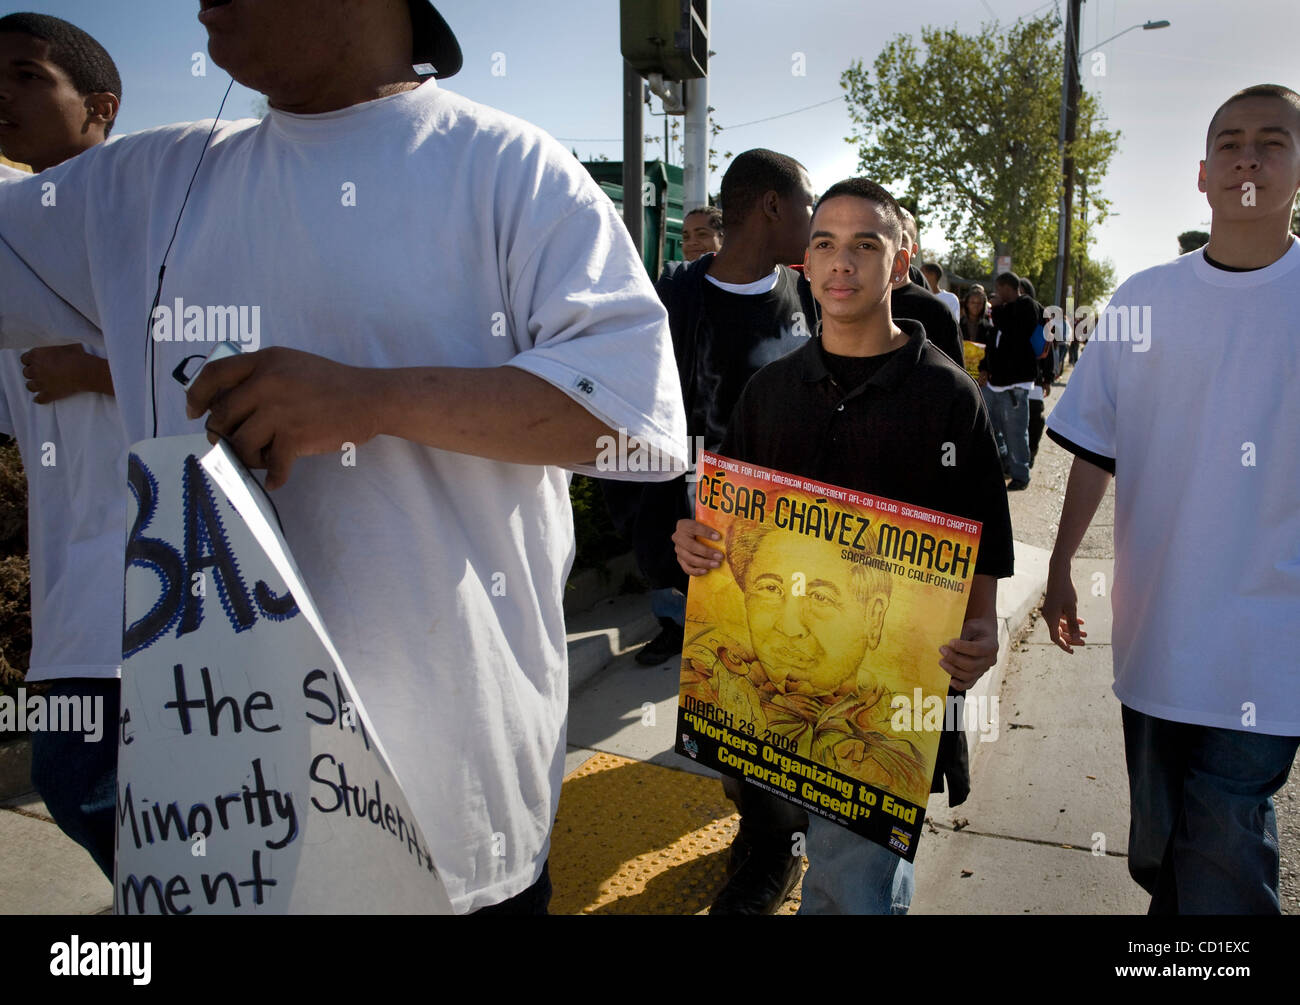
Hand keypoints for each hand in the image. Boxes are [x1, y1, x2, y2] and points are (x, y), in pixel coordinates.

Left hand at [20, 344, 111, 402]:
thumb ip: (54, 347)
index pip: (24, 359)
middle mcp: (35, 369)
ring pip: (30, 386)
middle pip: (26, 373)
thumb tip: (55, 346)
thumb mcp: (64, 344)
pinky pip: (39, 399)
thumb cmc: (77, 355)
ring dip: (34, 385)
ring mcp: (41, 383)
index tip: (36, 362)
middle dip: (32, 372)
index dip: (30, 361)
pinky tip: (41, 398)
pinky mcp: (49, 394)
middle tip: (41, 372)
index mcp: (37, 355)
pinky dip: (39, 399)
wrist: (85, 371)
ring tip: (41, 384)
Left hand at [186, 346, 386, 489]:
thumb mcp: (291, 364)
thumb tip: (226, 407)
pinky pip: (270, 465)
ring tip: (264, 458)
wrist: (370, 398)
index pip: (214, 375)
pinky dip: (273, 476)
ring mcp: (280, 410)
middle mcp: (267, 383)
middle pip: (221, 416)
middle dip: (221, 435)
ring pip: (240, 444)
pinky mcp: (294, 437)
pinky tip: (278, 478)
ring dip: (247, 457)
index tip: (194, 413)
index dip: (196, 396)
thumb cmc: (332, 384)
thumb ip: (260, 376)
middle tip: (232, 443)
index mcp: (265, 361)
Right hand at [673, 518, 722, 575]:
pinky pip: (687, 568)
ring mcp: (678, 550)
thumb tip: (728, 532)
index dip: (706, 532)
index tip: (719, 537)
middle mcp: (678, 537)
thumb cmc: (702, 529)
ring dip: (704, 563)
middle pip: (691, 546)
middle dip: (707, 552)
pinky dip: (696, 571)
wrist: (692, 535)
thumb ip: (713, 526)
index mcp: (684, 525)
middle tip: (720, 556)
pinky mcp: (680, 560)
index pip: (694, 527)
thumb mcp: (705, 523)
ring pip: (689, 558)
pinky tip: (706, 571)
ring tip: (717, 564)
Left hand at [939, 615, 997, 690]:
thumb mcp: (971, 626)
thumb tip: (949, 644)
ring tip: (941, 661)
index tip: (950, 642)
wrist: (982, 634)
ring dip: (953, 670)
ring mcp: (983, 670)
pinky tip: (949, 682)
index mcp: (991, 647)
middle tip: (942, 650)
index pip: (978, 650)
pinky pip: (969, 684)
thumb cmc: (975, 628)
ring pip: (969, 676)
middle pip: (972, 665)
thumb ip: (963, 634)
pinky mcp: (976, 676)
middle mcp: (990, 661)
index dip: (963, 647)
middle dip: (954, 659)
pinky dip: (959, 685)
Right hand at [1042, 558, 1086, 652]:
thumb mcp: (1072, 609)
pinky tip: (1081, 622)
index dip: (1064, 645)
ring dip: (1073, 630)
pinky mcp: (1054, 606)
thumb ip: (1073, 625)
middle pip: (1059, 632)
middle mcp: (1048, 616)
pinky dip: (1070, 621)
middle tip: (1084, 642)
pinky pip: (1062, 618)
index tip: (1073, 651)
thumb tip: (1076, 639)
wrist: (1059, 575)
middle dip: (1072, 638)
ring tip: (1086, 633)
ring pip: (1062, 625)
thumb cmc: (1066, 591)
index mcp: (1051, 618)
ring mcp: (1051, 611)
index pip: (1055, 637)